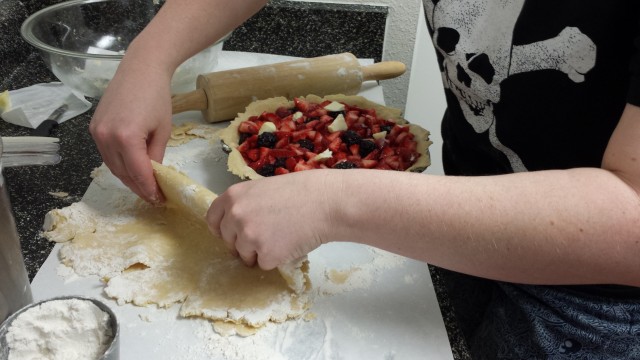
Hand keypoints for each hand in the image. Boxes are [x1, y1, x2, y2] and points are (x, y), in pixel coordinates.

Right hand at [89, 63, 172, 203]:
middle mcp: (107, 137)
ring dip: (127, 178)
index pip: (138, 174)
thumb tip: (153, 177)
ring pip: (112, 166)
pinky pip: (107, 154)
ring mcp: (97, 133)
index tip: (159, 199)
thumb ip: (156, 157)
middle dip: (138, 187)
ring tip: (144, 186)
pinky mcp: (94, 128)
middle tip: (153, 196)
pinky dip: (119, 164)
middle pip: (122, 173)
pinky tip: (132, 168)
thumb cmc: (157, 97)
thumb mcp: (162, 131)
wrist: (140, 69)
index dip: (149, 189)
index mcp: (126, 138)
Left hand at [207, 170, 339, 269]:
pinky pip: (264, 264)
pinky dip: (277, 259)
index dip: (220, 229)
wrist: (326, 203)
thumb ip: (246, 204)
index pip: (212, 219)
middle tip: (265, 237)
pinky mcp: (265, 255)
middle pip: (228, 240)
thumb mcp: (263, 189)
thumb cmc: (301, 192)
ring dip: (260, 252)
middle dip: (242, 243)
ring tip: (283, 237)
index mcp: (232, 197)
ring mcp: (248, 237)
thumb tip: (237, 224)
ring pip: (245, 255)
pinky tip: (291, 244)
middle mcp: (235, 216)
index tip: (228, 235)